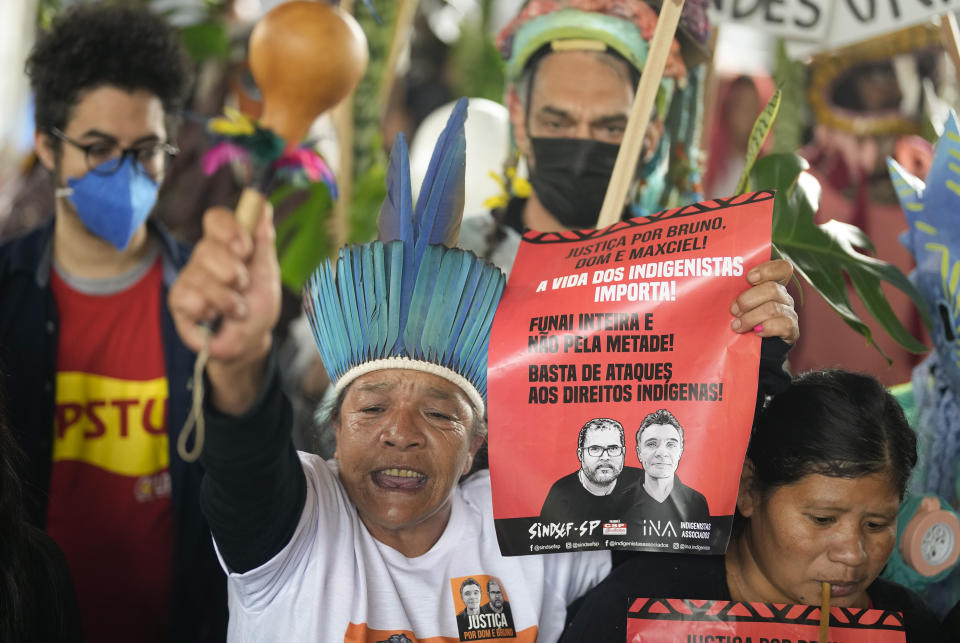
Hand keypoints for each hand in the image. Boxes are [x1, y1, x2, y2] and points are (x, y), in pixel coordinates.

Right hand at [169, 205, 280, 412]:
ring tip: (236, 310)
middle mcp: (205, 256)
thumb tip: (264, 204)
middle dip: (233, 273)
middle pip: (206, 248)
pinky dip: (210, 312)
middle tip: (243, 287)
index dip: (229, 229)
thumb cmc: (258, 305)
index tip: (245, 249)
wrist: (250, 341)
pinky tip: (214, 318)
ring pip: (202, 277)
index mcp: (227, 244)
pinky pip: (190, 298)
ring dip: (228, 300)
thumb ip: (263, 239)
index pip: (216, 218)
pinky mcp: (178, 300)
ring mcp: (189, 277)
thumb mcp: (267, 271)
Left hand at [730, 259, 797, 344]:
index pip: (782, 268)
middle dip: (748, 300)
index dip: (767, 270)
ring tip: (737, 326)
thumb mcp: (740, 303)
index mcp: (773, 284)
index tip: (749, 278)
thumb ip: (737, 292)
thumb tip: (718, 286)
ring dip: (750, 318)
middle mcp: (784, 296)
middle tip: (733, 311)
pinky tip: (756, 332)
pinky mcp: (791, 329)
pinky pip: (782, 325)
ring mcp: (789, 312)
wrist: (757, 346)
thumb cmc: (744, 319)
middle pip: (772, 289)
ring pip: (773, 308)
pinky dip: (766, 328)